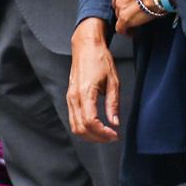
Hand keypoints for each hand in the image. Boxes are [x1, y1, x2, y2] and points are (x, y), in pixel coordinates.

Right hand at [66, 21, 122, 140]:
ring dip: (89, 135)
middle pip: (80, 128)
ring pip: (75, 126)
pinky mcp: (70, 98)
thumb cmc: (100, 60)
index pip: (90, 122)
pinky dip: (84, 128)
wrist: (86, 46)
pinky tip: (96, 127)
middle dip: (96, 138)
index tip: (114, 135)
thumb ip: (113, 104)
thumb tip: (115, 122)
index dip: (103, 133)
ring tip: (104, 135)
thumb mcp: (114, 81)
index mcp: (86, 92)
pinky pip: (73, 119)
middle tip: (111, 137)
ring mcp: (70, 98)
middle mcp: (74, 97)